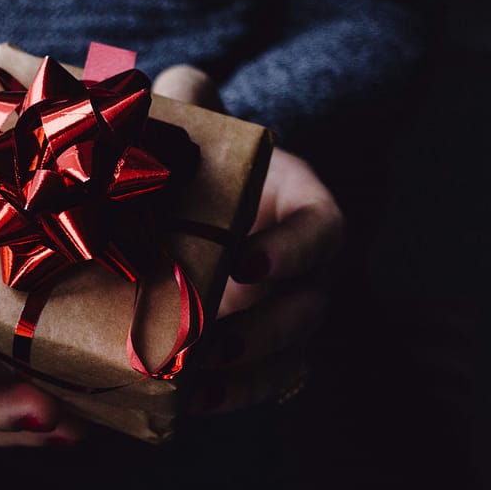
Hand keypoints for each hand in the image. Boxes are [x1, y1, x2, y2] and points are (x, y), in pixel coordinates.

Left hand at [153, 65, 344, 413]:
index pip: (322, 231)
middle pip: (306, 308)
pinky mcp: (261, 351)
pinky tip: (186, 405)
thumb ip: (192, 104)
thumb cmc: (212, 170)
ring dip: (244, 376)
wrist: (208, 213)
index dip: (292, 250)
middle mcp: (308, 269)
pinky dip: (229, 397)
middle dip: (262, 330)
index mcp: (304, 209)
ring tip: (194, 385)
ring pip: (287, 356)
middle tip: (207, 341)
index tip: (246, 263)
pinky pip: (259, 383)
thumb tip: (168, 85)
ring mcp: (288, 314)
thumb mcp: (206, 134)